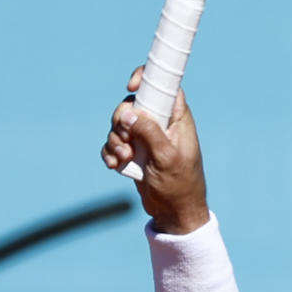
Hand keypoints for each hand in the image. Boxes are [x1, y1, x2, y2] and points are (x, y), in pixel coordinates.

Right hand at [102, 68, 209, 235]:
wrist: (174, 213)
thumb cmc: (180, 185)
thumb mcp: (167, 157)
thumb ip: (148, 132)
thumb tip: (128, 113)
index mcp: (176, 119)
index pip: (163, 85)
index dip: (146, 79)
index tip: (132, 86)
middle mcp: (160, 124)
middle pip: (132, 104)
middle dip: (122, 120)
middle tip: (126, 140)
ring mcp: (145, 138)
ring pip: (120, 124)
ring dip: (115, 140)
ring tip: (123, 159)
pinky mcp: (133, 153)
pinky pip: (113, 144)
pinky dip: (111, 153)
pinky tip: (116, 166)